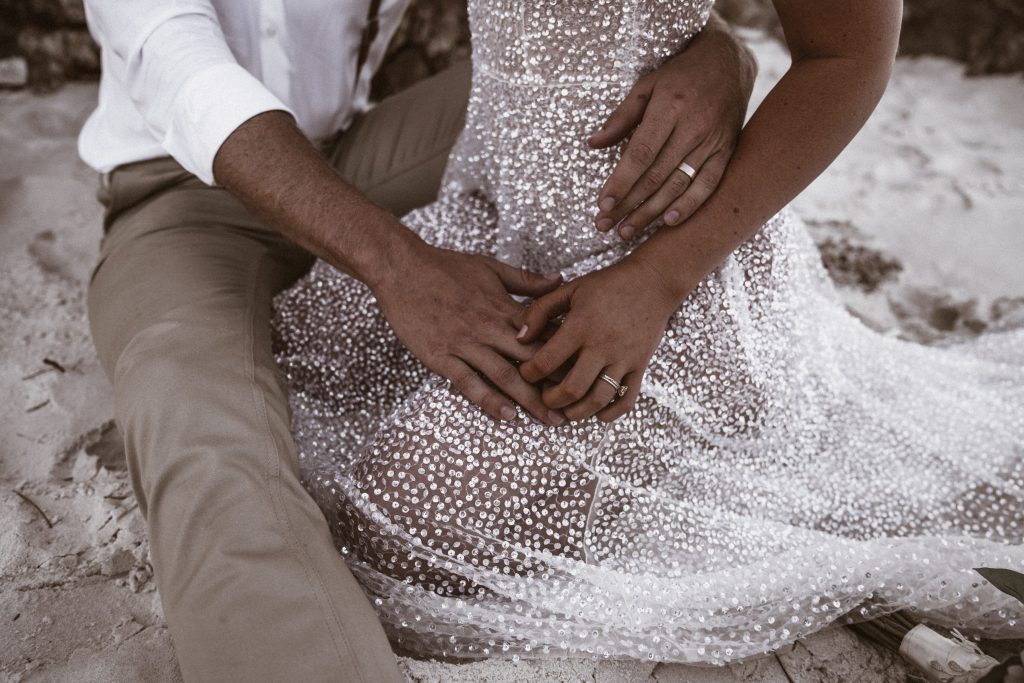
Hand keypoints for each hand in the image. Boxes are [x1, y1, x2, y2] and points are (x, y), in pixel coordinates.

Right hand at [372, 242, 565, 425]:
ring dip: (529, 400)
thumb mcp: (491, 267)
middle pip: (530, 360)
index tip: (585, 370)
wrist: (401, 267)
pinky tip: (507, 416)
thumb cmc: (445, 266)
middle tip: (578, 406)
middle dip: (555, 384)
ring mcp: (463, 344)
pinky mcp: (440, 356)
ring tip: (550, 420)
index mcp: (502, 307)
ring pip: (503, 376)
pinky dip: (488, 400)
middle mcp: (487, 327)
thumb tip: (559, 281)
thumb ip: (526, 280)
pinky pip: (468, 383)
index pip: (542, 334)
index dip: (565, 353)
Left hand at [516, 256, 680, 422]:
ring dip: (578, 412)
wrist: (653, 281)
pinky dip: (611, 413)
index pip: (547, 362)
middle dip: (551, 400)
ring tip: (566, 410)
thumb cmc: (608, 284)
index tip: (527, 373)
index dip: (529, 373)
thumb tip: (520, 338)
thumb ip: (540, 311)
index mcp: (581, 326)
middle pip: (572, 389)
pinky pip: (627, 399)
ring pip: (598, 399)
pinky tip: (597, 413)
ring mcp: (624, 359)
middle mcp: (602, 346)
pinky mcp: (640, 366)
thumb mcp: (570, 289)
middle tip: (544, 397)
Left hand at [590, 13, 755, 237]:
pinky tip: (668, 222)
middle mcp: (693, 127)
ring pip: (679, 185)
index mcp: (670, 107)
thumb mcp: (647, 85)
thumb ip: (621, 118)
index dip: (621, 183)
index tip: (602, 205)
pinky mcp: (726, 151)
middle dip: (628, 205)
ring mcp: (713, 141)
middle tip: (604, 224)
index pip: (640, 154)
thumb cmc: (680, 74)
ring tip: (626, 231)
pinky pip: (708, 185)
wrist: (728, 61)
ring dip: (651, 213)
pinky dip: (689, 206)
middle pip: (656, 176)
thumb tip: (592, 144)